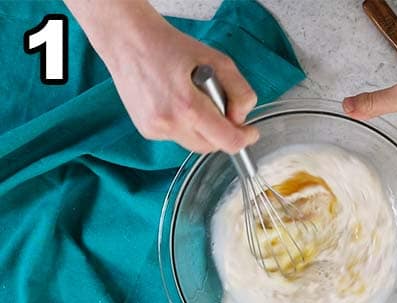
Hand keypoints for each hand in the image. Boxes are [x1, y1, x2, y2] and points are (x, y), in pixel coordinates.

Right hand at [76, 2, 257, 153]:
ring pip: (195, 144)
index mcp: (188, 107)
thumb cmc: (171, 46)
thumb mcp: (219, 61)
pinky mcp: (146, 130)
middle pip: (212, 147)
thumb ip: (240, 92)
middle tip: (220, 107)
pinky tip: (175, 103)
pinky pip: (177, 137)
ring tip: (192, 100)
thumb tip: (240, 118)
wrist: (127, 40)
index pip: (227, 141)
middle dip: (222, 132)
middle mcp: (169, 123)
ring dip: (203, 130)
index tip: (250, 131)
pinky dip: (184, 126)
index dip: (244, 139)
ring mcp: (155, 130)